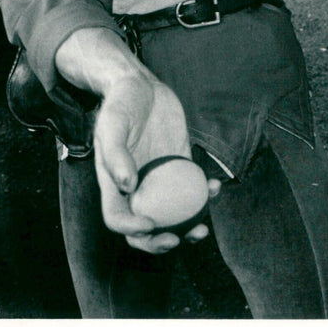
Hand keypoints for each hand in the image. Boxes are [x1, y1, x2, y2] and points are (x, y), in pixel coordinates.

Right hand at [93, 73, 220, 253]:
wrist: (140, 84)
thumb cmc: (121, 103)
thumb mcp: (113, 123)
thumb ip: (116, 154)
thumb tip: (127, 185)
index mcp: (114, 183)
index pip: (118, 218)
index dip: (131, 230)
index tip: (150, 224)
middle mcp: (137, 186)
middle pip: (145, 228)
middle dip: (160, 242)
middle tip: (178, 238)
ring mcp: (159, 178)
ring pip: (172, 214)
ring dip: (187, 227)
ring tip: (202, 227)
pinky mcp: (179, 165)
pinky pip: (192, 188)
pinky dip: (204, 194)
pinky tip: (214, 188)